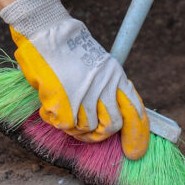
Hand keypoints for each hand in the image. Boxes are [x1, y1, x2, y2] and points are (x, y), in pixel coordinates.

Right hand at [0, 0, 149, 159]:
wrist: (47, 31)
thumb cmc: (68, 44)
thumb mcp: (98, 62)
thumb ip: (105, 85)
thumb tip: (106, 111)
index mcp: (116, 76)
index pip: (135, 112)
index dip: (137, 136)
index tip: (134, 152)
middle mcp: (105, 87)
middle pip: (111, 126)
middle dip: (99, 135)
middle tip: (87, 133)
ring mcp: (85, 96)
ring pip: (86, 128)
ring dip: (74, 125)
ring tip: (63, 110)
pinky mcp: (65, 103)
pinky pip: (64, 125)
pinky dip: (55, 119)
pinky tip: (49, 104)